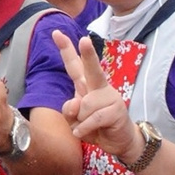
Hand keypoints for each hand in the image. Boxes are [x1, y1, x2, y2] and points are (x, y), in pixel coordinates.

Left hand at [53, 31, 140, 162]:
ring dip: (80, 121)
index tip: (56, 33)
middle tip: (84, 39)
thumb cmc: (94, 127)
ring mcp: (110, 96)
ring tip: (88, 126)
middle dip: (88, 54)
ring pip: (84, 105)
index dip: (66, 49)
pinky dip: (85, 128)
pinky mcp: (117, 109)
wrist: (118, 141)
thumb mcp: (75, 120)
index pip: (74, 65)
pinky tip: (85, 133)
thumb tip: (75, 103)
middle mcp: (98, 86)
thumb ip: (70, 111)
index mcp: (86, 85)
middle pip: (92, 68)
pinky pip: (92, 119)